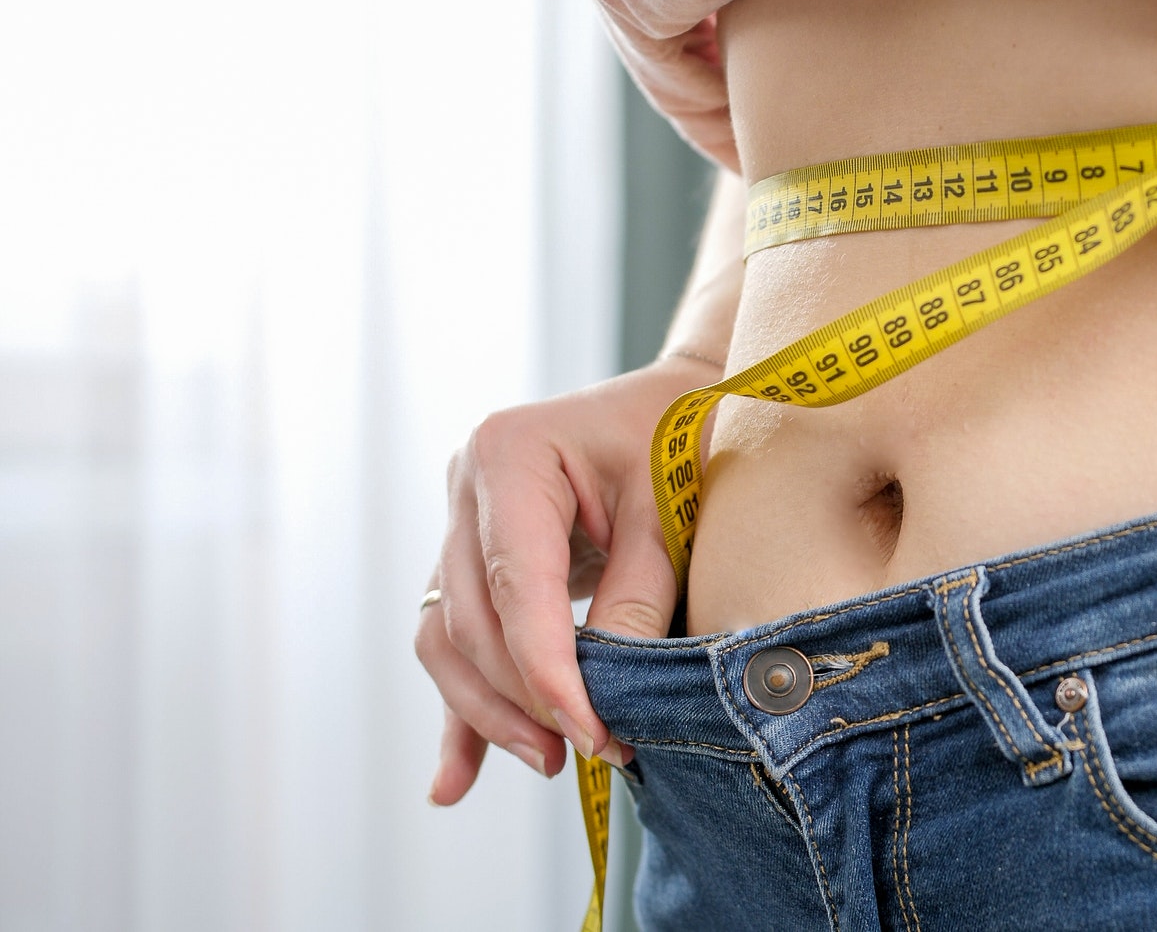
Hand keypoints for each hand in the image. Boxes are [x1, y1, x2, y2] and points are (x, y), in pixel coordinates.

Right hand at [413, 356, 720, 803]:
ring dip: (490, 712)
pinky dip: (463, 711)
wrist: (675, 399)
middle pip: (472, 620)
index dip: (547, 670)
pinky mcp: (474, 562)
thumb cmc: (679, 435)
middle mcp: (467, 486)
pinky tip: (453, 784)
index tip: (590, 731)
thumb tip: (609, 687)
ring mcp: (461, 523)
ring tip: (550, 761)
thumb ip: (639, 592)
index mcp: (510, 453)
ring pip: (450, 639)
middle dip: (524, 698)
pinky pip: (457, 643)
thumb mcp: (669, 508)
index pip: (516, 585)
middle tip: (592, 749)